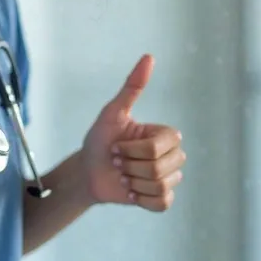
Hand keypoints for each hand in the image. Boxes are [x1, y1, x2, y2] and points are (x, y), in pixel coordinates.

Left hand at [81, 54, 184, 211]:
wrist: (88, 171)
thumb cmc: (100, 140)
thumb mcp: (113, 113)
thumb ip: (132, 87)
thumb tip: (149, 57)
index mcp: (164, 135)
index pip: (158, 147)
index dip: (132, 150)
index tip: (116, 147)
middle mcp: (172, 155)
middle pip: (160, 168)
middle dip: (130, 166)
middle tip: (118, 162)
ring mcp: (169, 178)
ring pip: (160, 186)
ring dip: (133, 182)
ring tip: (123, 176)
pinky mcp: (162, 199)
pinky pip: (162, 203)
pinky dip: (141, 198)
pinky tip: (131, 191)